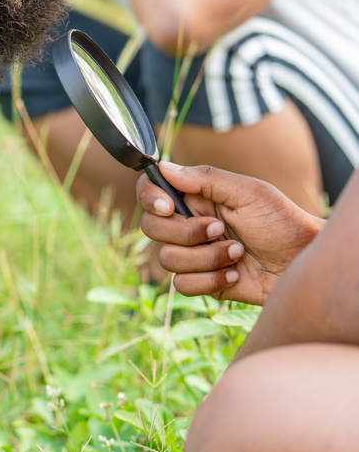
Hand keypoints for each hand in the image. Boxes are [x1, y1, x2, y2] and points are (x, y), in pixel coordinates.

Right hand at [137, 162, 323, 304]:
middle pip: (151, 228)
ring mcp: (192, 254)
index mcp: (195, 198)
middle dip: (186, 232)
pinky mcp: (201, 281)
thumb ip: (205, 178)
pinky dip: (211, 279)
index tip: (168, 206)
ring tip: (238, 252)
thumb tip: (163, 166)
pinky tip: (235, 273)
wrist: (303, 262)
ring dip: (206, 258)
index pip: (151, 192)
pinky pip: (182, 285)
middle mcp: (188, 225)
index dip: (149, 198)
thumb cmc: (282, 222)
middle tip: (219, 228)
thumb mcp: (249, 192)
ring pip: (167, 259)